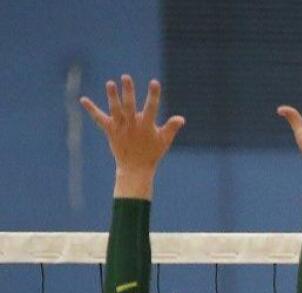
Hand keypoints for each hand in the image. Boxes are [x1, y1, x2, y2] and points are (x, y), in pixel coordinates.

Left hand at [80, 75, 184, 197]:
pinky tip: (83, 99)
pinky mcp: (110, 130)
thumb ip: (171, 128)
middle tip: (126, 77)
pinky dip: (91, 109)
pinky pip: (99, 119)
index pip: (151, 108)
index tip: (154, 82)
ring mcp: (120, 128)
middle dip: (128, 91)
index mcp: (146, 126)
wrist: (135, 168)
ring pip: (115, 110)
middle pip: (129, 106)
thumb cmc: (152, 153)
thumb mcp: (164, 141)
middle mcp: (132, 125)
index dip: (153, 95)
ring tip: (110, 83)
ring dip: (112, 97)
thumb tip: (181, 118)